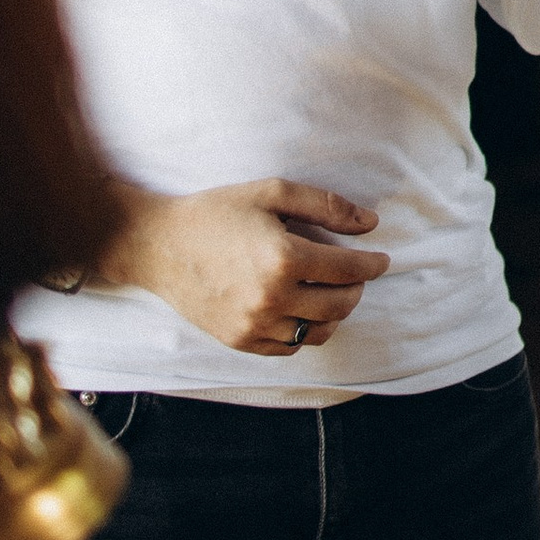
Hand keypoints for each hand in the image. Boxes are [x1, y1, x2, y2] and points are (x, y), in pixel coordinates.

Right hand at [103, 179, 388, 355]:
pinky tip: (304, 310)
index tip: (381, 260)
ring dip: (335, 313)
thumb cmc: (216, 212)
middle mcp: (272, 299)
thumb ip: (326, 206)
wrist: (158, 245)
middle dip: (357, 289)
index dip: (372, 264)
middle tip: (357, 275)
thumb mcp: (272, 192)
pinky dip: (306, 331)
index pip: (349, 270)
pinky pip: (289, 346)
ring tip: (332, 293)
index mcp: (284, 259)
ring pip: (319, 332)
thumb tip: (370, 223)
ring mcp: (254, 325)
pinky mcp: (239, 341)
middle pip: (340, 305)